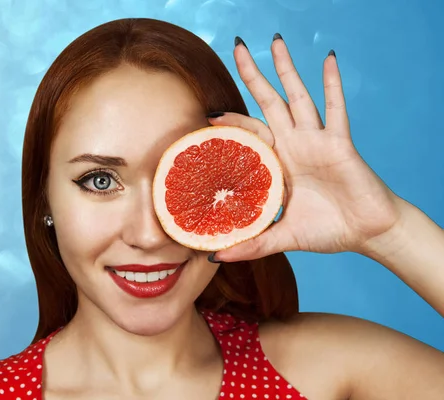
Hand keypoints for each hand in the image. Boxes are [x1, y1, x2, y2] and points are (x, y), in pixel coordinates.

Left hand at [211, 36, 402, 261]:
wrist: (367, 233)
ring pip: (298, 97)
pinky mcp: (339, 143)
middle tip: (236, 47)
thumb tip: (215, 256)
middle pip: (268, 103)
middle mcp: (294, 145)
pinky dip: (332, 84)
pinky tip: (328, 59)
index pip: (249, 134)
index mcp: (278, 163)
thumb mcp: (282, 237)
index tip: (208, 115)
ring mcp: (316, 140)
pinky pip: (336, 109)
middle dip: (253, 77)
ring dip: (286, 70)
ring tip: (275, 41)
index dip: (231, 123)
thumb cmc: (328, 230)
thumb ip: (252, 244)